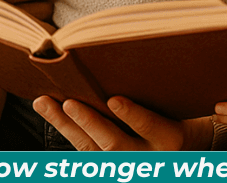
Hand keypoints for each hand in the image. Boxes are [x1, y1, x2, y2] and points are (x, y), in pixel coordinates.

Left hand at [32, 96, 210, 150]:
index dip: (133, 115)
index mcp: (170, 139)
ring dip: (65, 125)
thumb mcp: (176, 107)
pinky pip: (83, 152)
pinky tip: (49, 112)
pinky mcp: (109, 166)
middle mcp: (148, 157)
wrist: (181, 149)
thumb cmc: (175, 116)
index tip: (114, 100)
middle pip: (114, 143)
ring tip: (45, 103)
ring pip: (91, 149)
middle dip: (90, 123)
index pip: (151, 127)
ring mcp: (126, 165)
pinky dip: (65, 130)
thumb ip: (157, 94)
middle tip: (70, 103)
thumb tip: (120, 60)